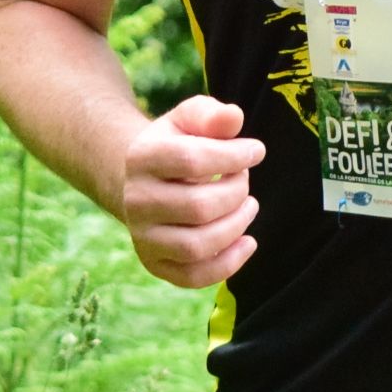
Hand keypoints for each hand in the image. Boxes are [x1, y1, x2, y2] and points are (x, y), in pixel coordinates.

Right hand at [117, 93, 264, 288]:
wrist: (144, 181)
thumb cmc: (177, 145)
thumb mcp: (190, 120)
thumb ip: (212, 115)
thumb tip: (234, 117)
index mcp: (141, 158)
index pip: (192, 160)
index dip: (233, 156)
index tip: (256, 151)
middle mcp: (136, 201)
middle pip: (198, 207)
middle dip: (236, 192)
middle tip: (245, 180)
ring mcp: (143, 236)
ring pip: (196, 246)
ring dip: (235, 227)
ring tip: (249, 206)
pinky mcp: (154, 263)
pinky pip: (193, 276)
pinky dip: (228, 264)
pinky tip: (247, 241)